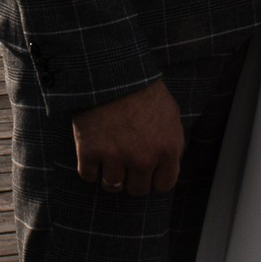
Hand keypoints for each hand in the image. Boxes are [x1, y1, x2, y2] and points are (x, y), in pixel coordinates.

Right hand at [72, 78, 183, 195]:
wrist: (112, 72)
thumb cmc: (144, 90)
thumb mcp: (171, 115)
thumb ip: (172, 144)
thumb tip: (170, 166)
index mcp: (167, 150)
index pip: (164, 185)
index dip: (155, 178)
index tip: (148, 172)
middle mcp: (143, 159)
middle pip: (137, 190)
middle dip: (133, 178)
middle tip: (126, 163)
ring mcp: (115, 157)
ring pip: (112, 186)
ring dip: (111, 176)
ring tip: (109, 161)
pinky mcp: (89, 152)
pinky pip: (88, 176)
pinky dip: (90, 168)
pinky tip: (93, 155)